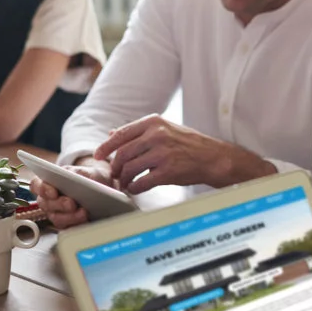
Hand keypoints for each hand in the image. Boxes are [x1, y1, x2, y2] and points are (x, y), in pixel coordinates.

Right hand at [31, 158, 112, 228]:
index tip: (53, 191)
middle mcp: (48, 199)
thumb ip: (74, 173)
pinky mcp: (65, 224)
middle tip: (71, 203)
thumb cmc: (86, 177)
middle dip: (59, 204)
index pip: (36, 185)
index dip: (42, 189)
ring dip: (70, 216)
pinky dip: (76, 224)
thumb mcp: (82, 171)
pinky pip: (67, 227)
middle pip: (46, 204)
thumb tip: (71, 178)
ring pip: (56, 218)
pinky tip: (85, 220)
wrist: (100, 186)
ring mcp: (55, 213)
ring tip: (83, 212)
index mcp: (48, 183)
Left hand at [95, 115, 268, 193]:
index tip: (98, 155)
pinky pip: (142, 182)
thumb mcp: (165, 128)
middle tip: (115, 174)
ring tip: (125, 182)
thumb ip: (139, 131)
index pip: (121, 134)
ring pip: (130, 168)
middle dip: (115, 166)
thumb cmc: (189, 143)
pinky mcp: (168, 171)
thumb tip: (112, 133)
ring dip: (124, 178)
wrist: (213, 157)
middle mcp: (157, 135)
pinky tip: (136, 188)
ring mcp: (163, 153)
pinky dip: (135, 187)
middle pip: (123, 153)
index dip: (106, 146)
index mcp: (154, 122)